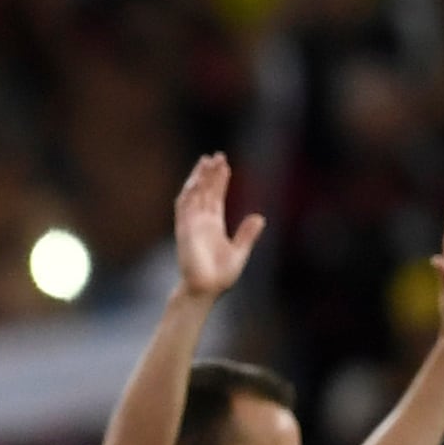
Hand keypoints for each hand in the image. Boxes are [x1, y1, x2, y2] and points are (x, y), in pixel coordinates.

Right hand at [172, 152, 262, 300]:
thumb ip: (247, 234)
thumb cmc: (221, 276)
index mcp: (213, 226)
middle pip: (205, 192)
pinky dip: (188, 193)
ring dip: (199, 179)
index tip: (225, 165)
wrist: (206, 289)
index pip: (216, 197)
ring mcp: (191, 225)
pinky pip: (184, 208)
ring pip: (194, 195)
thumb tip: (259, 217)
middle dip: (210, 174)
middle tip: (216, 156)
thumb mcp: (240, 252)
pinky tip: (194, 180)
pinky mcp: (185, 230)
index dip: (220, 181)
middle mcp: (201, 222)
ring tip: (206, 161)